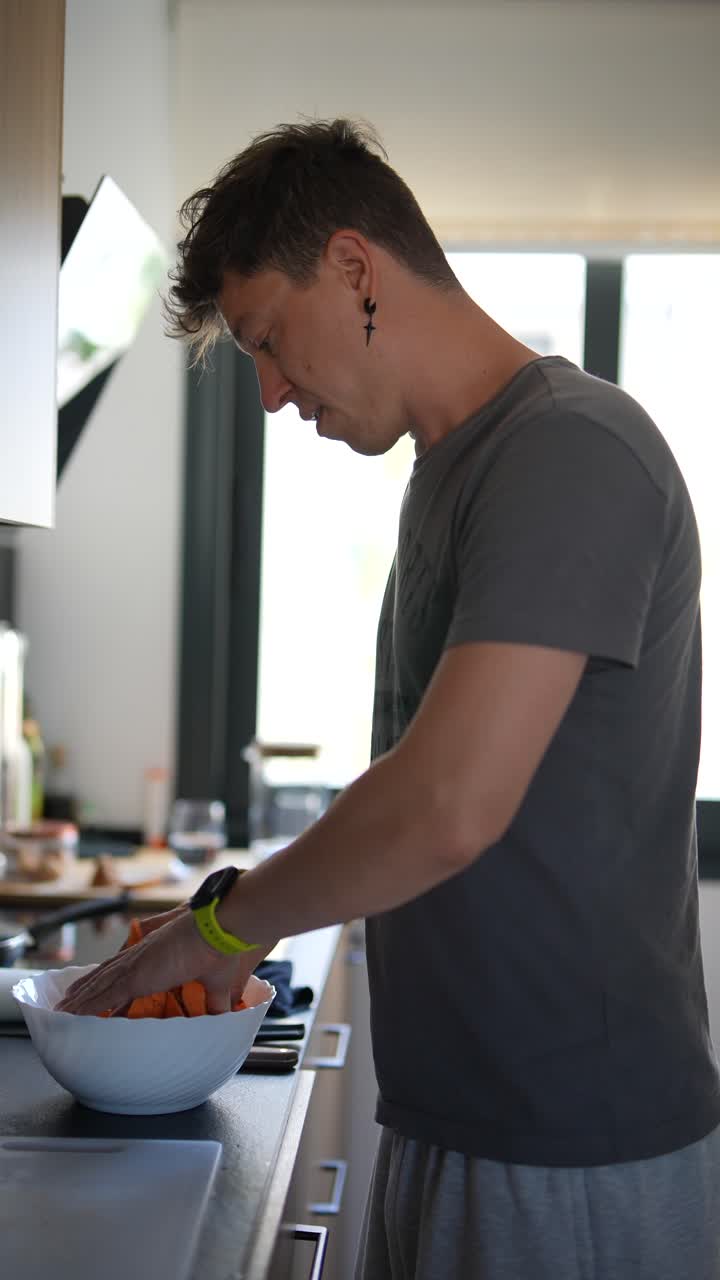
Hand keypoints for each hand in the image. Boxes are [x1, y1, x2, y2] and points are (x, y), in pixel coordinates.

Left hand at [56, 906, 274, 1015]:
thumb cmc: (223, 948)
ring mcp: (137, 964)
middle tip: (70, 1000)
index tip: (101, 992)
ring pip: (100, 984)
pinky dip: (87, 1004)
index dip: (112, 981)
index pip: (128, 970)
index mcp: (159, 956)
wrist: (222, 928)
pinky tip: (73, 1013)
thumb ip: (216, 1000)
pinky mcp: (136, 975)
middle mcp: (143, 957)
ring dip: (81, 997)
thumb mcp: (217, 982)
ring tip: (64, 1008)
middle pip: (106, 974)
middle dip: (89, 988)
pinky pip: (104, 994)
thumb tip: (225, 1016)